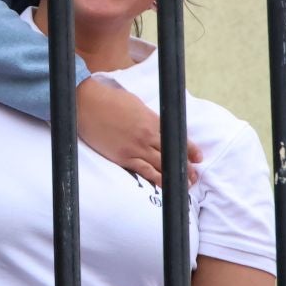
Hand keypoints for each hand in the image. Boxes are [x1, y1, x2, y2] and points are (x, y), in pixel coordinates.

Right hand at [75, 77, 200, 188]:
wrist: (87, 104)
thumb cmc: (109, 100)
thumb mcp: (135, 104)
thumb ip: (148, 117)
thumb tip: (155, 126)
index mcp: (152, 120)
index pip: (176, 137)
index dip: (189, 149)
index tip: (198, 157)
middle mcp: (148, 135)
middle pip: (172, 153)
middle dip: (185, 167)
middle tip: (194, 177)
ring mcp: (136, 147)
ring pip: (161, 165)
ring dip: (174, 176)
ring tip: (184, 185)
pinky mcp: (123, 157)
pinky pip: (144, 170)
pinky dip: (156, 179)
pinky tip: (164, 185)